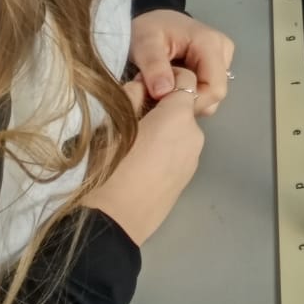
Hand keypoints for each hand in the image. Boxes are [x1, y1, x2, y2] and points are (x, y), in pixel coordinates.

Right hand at [85, 67, 205, 245]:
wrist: (111, 225)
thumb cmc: (109, 169)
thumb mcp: (113, 123)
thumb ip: (132, 95)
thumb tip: (143, 84)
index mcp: (179, 117)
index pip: (186, 79)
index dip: (166, 77)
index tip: (144, 86)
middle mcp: (194, 136)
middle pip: (183, 108)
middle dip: (162, 107)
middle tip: (132, 118)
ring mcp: (192, 161)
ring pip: (180, 133)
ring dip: (163, 130)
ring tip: (133, 146)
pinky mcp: (186, 181)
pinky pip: (178, 154)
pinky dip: (165, 151)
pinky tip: (140, 166)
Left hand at [130, 9, 234, 115]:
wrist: (154, 20)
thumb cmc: (150, 29)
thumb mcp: (144, 44)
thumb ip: (154, 67)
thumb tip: (164, 93)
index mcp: (210, 43)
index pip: (214, 88)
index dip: (193, 102)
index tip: (167, 102)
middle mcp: (223, 49)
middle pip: (216, 93)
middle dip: (190, 101)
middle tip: (163, 96)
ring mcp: (223, 56)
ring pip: (213, 94)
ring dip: (190, 98)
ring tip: (167, 88)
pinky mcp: (219, 63)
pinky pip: (209, 89)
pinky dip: (193, 93)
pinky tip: (176, 85)